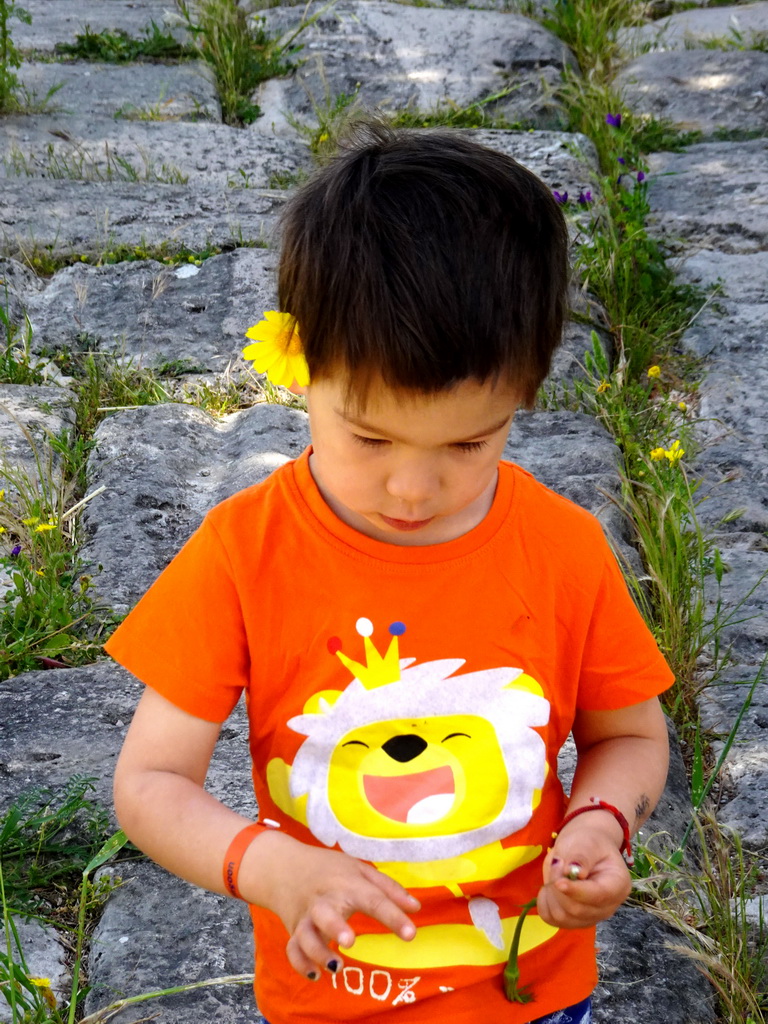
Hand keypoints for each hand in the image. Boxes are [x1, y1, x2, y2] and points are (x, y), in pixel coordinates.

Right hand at [241, 832, 419, 979]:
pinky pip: (292, 949)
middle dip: (336, 927)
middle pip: (327, 913)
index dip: (392, 916)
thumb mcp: (360, 870)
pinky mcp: (293, 929)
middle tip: (350, 941)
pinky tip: (316, 975)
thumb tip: (416, 908)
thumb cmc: (330, 869)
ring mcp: (306, 916)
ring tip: (336, 967)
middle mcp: (324, 900)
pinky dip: (300, 963)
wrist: (283, 865)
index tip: (411, 934)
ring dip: (318, 951)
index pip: (373, 899)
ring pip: (306, 935)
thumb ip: (388, 889)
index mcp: (346, 884)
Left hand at [535, 813, 630, 928]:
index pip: (598, 896)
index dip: (576, 891)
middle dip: (559, 886)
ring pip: (562, 917)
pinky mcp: (573, 920)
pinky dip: (544, 903)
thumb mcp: (588, 842)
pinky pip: (551, 919)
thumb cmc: (590, 843)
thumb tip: (572, 871)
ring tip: (555, 872)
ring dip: (551, 894)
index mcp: (618, 885)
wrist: (584, 850)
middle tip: (557, 863)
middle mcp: (607, 907)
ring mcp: (590, 917)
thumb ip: (582, 855)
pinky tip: (550, 887)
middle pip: (577, 910)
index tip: (559, 882)